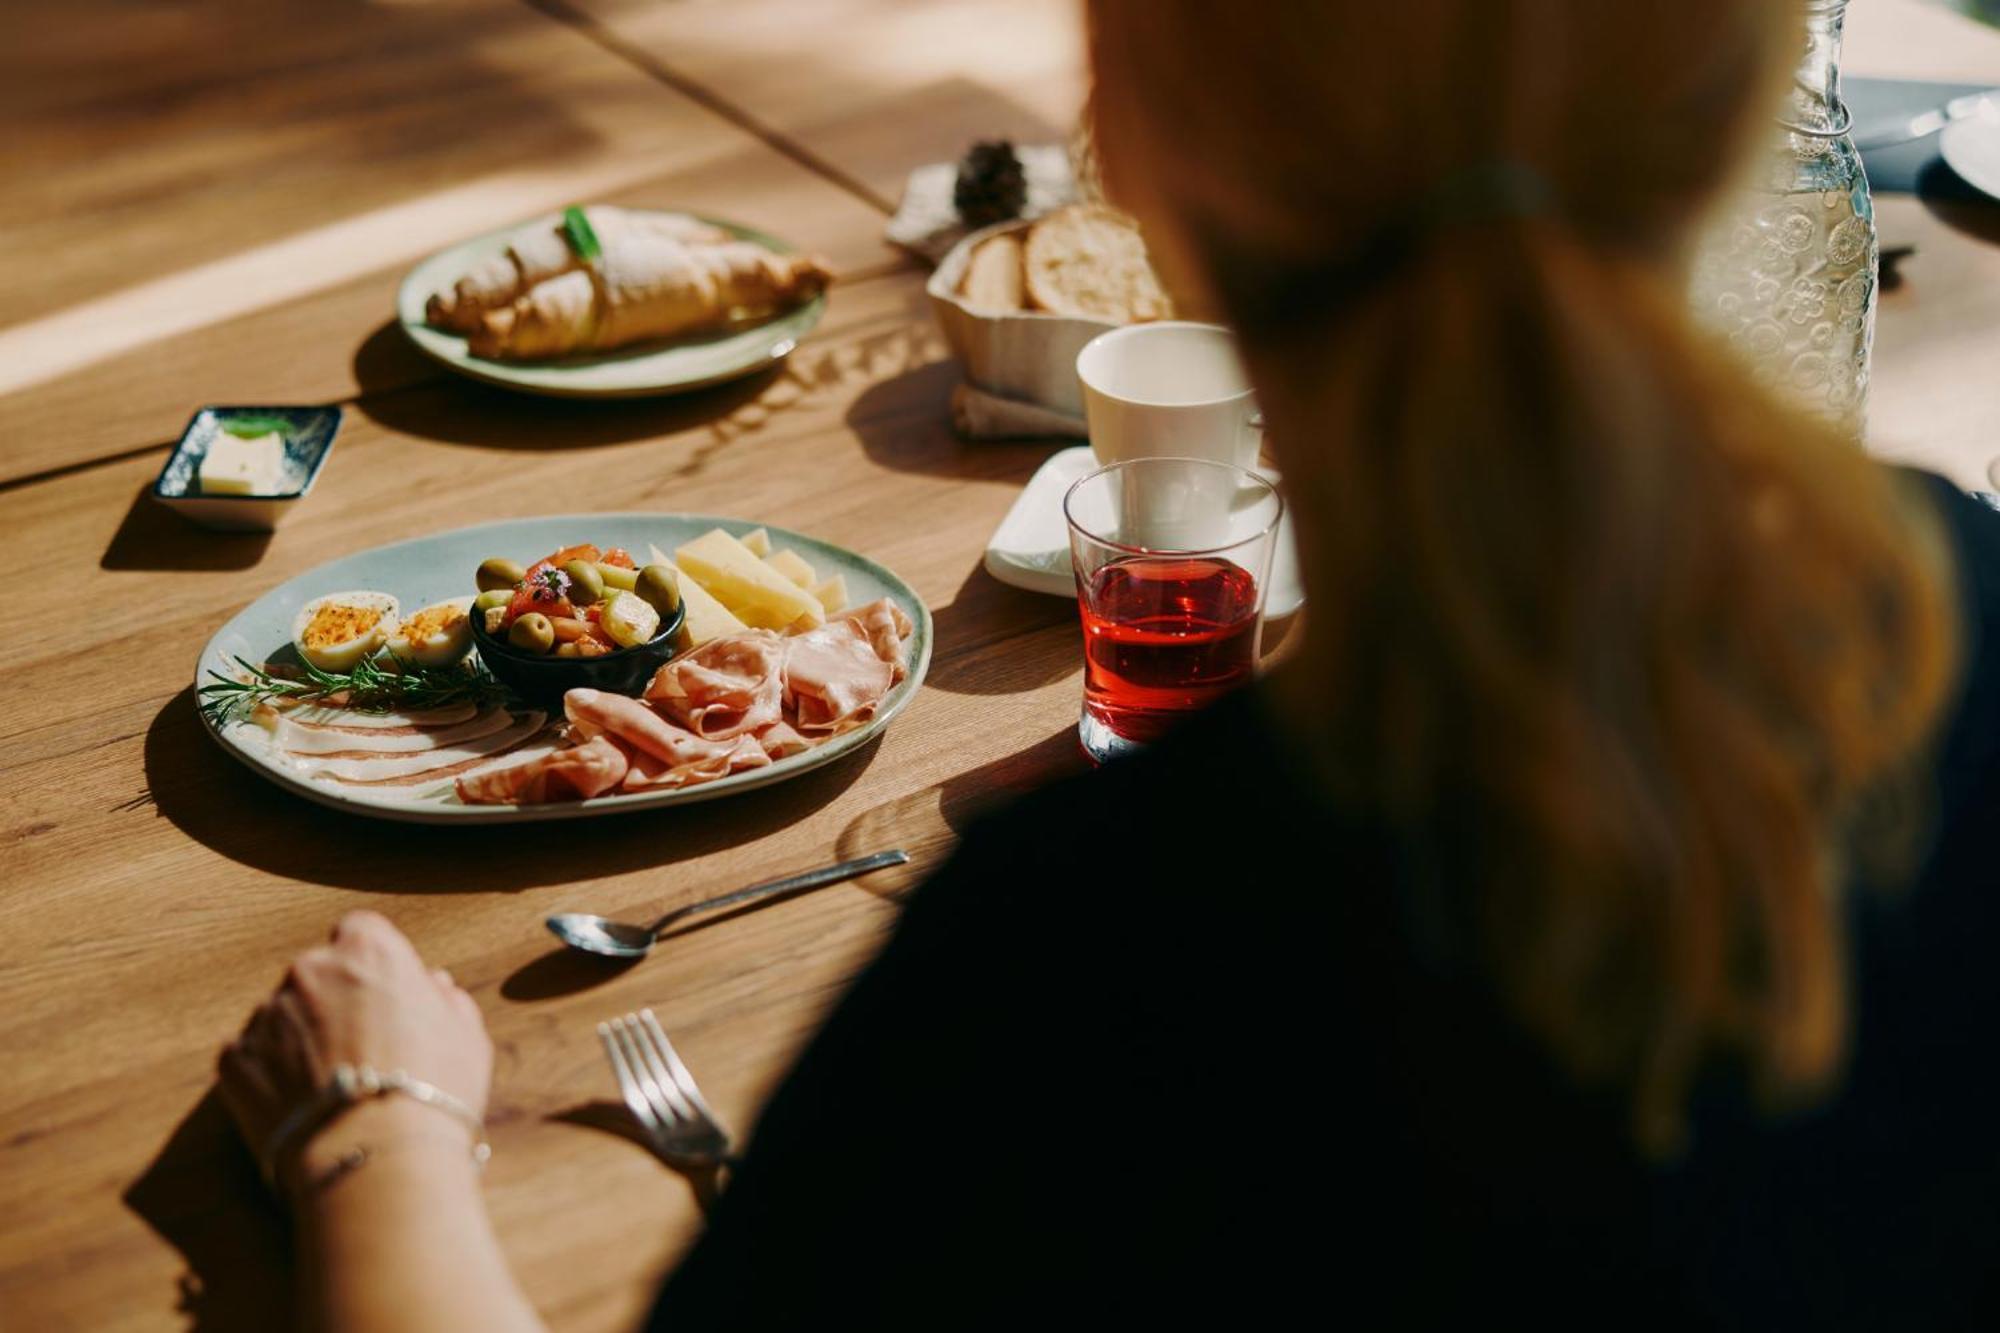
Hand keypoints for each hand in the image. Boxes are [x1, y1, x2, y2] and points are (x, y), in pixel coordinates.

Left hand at [218, 910, 491, 1186]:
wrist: (376, 1158)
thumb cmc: (433, 1091)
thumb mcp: (466, 1036)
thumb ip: (445, 999)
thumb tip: (434, 986)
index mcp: (369, 951)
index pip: (361, 931)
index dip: (372, 964)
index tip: (383, 996)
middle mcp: (309, 969)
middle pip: (317, 973)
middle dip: (333, 1002)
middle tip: (359, 1050)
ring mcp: (265, 1014)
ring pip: (281, 1016)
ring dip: (299, 1039)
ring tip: (329, 1089)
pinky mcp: (232, 1060)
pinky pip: (249, 1057)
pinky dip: (268, 1076)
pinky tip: (299, 1107)